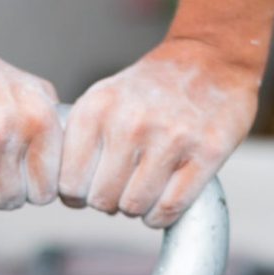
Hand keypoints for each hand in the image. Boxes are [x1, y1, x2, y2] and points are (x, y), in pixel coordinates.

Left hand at [59, 38, 260, 227]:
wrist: (209, 60)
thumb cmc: (150, 90)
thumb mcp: (102, 99)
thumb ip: (77, 141)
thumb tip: (65, 194)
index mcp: (96, 109)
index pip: (69, 183)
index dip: (77, 194)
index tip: (90, 187)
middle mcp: (130, 123)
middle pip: (101, 200)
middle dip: (109, 201)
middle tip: (122, 185)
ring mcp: (171, 138)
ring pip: (134, 207)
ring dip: (137, 208)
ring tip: (144, 187)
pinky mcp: (206, 153)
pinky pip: (168, 209)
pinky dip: (161, 214)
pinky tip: (163, 197)